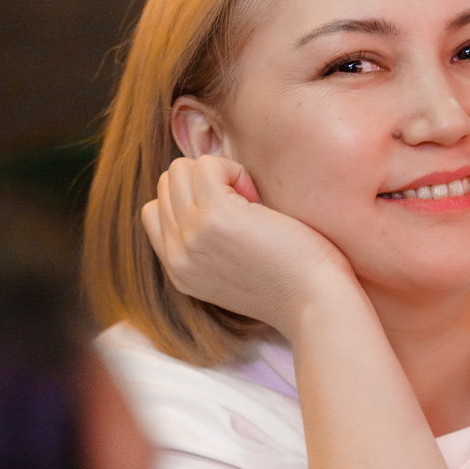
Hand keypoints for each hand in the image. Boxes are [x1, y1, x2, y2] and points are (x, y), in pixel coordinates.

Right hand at [141, 154, 356, 338]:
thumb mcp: (232, 272)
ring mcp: (191, 235)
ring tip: (251, 202)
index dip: (191, 199)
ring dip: (218, 174)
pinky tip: (257, 197)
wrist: (315, 303)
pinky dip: (234, 170)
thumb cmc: (293, 282)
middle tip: (246, 207)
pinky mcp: (214, 217)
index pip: (154, 211)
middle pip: (167, 184)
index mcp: (178, 270)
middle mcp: (176, 255)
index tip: (231, 215)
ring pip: (180, 170)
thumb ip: (207, 244)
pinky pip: (206, 165)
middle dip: (206, 183)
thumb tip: (208, 195)